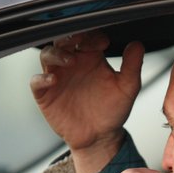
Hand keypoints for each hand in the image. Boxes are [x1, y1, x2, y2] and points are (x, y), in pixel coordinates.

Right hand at [31, 31, 144, 172]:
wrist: (100, 137)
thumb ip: (133, 66)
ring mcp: (57, 77)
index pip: (87, 36)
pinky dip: (41, 78)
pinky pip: (36, 81)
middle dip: (70, 37)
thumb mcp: (127, 88)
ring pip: (47, 55)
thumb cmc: (112, 111)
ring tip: (70, 60)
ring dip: (56, 53)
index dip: (93, 35)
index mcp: (91, 57)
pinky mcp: (46, 94)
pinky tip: (53, 79)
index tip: (103, 43)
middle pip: (63, 40)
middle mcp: (72, 64)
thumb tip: (137, 45)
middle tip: (79, 40)